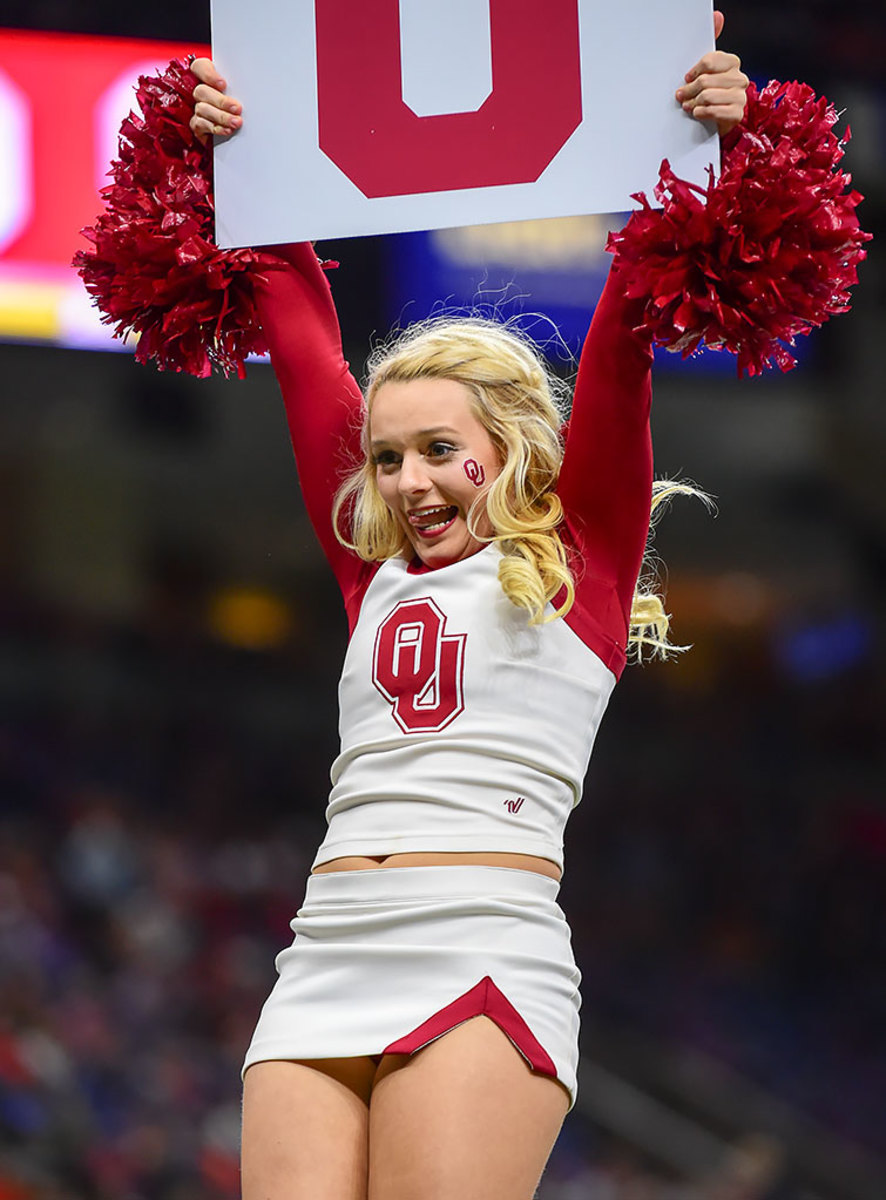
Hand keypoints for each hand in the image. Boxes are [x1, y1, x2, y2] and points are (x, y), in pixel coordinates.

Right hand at [190, 57, 242, 144]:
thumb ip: (239, 86)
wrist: (234, 131)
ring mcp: (198, 108)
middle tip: (237, 108)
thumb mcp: (240, 91)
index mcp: (208, 77)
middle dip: (221, 101)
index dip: (209, 75)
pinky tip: (227, 130)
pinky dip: (216, 128)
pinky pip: (202, 125)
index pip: (200, 67)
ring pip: (202, 109)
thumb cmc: (239, 102)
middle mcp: (200, 91)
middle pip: (202, 91)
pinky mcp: (198, 125)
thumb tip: (253, 87)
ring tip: (236, 122)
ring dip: (221, 117)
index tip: (223, 84)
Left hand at [676, 10, 748, 137]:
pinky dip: (701, 113)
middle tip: (681, 96)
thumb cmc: (709, 94)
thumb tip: (717, 15)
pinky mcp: (737, 114)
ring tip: (688, 106)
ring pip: (708, 96)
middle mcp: (739, 78)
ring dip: (693, 103)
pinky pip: (714, 111)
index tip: (686, 78)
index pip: (709, 62)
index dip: (694, 72)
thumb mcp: (706, 71)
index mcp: (732, 63)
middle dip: (689, 90)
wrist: (716, 121)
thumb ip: (709, 47)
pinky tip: (697, 113)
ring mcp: (740, 96)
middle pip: (706, 81)